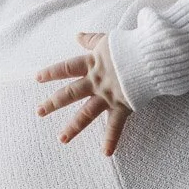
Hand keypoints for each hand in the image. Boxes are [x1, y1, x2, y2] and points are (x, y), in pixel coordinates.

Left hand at [35, 32, 131, 155]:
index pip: (66, 68)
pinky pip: (116, 126)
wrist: (151, 56)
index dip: (52, 72)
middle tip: (39, 112)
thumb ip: (91, 40)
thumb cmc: (131, 45)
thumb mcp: (107, 39)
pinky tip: (106, 153)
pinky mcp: (123, 106)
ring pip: (86, 113)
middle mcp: (96, 81)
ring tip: (61, 139)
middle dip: (53, 103)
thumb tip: (78, 35)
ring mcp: (108, 95)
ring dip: (73, 127)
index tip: (37, 78)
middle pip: (70, 93)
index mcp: (92, 64)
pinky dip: (112, 140)